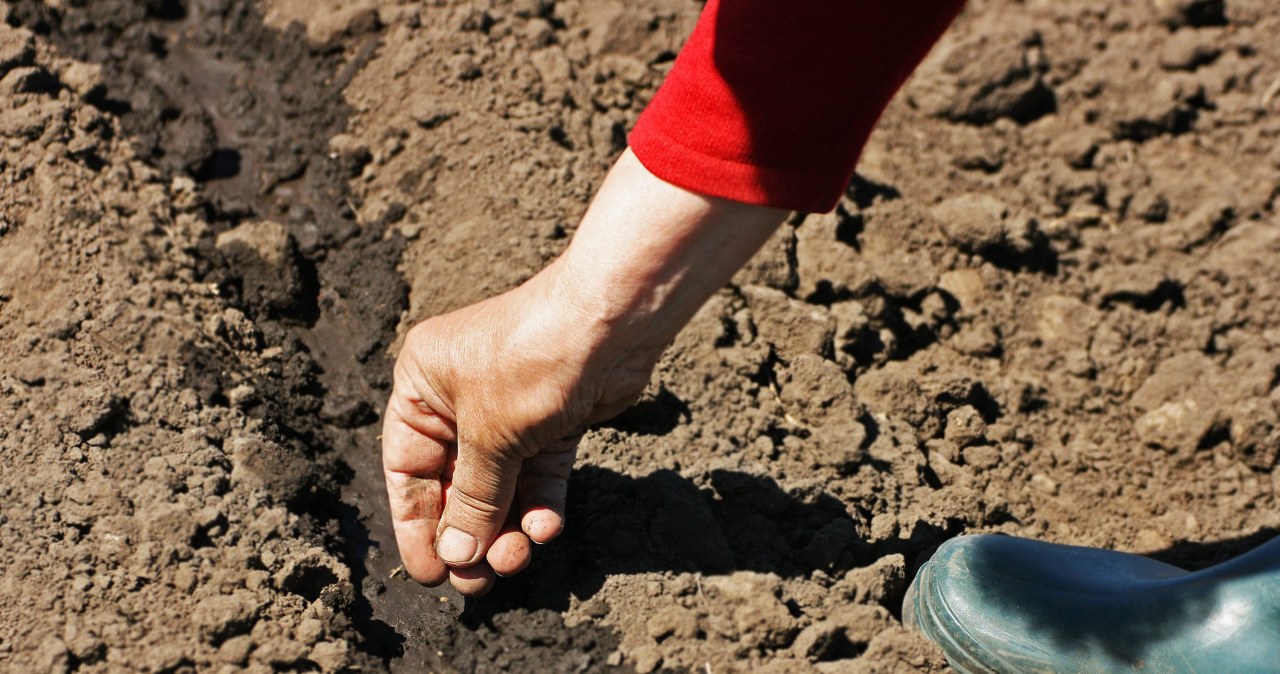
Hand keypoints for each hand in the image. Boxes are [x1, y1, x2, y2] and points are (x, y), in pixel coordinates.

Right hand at [382, 149, 785, 595]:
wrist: (612, 319)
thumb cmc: (533, 359)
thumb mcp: (490, 436)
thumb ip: (472, 500)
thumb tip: (457, 559)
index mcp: (424, 384)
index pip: (407, 467)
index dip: (416, 524)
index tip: (428, 575)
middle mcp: (461, 396)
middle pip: (456, 482)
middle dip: (469, 534)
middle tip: (477, 585)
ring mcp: (510, 409)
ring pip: (501, 485)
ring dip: (506, 527)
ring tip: (517, 561)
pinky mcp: (553, 420)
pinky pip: (539, 474)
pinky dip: (541, 504)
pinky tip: (546, 530)